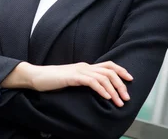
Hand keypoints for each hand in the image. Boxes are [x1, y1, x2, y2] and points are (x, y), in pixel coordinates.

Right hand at [5, 61, 132, 106]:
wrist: (37, 76)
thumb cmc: (53, 80)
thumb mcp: (72, 79)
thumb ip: (83, 81)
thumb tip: (96, 89)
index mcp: (85, 66)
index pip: (108, 65)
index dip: (121, 70)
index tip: (130, 79)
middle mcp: (85, 66)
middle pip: (109, 71)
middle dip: (121, 84)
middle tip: (126, 97)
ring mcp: (79, 71)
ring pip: (103, 77)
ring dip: (114, 90)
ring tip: (119, 102)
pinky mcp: (73, 77)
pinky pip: (91, 82)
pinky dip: (102, 89)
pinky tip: (106, 97)